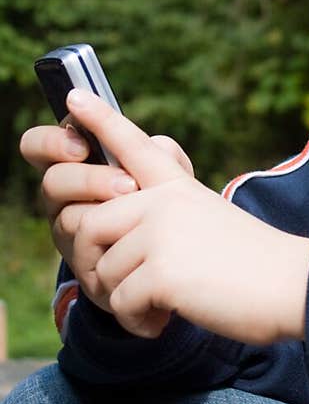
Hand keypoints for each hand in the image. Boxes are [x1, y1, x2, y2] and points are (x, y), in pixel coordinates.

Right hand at [20, 106, 193, 311]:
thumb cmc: (164, 197)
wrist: (176, 249)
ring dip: (107, 211)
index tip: (83, 147)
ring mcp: (69, 231)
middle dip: (89, 180)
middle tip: (127, 185)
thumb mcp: (167, 169)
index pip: (37, 146)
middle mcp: (63, 196)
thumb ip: (161, 152)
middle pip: (52, 181)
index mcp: (73, 163)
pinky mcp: (82, 262)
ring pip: (68, 217)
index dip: (51, 142)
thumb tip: (154, 143)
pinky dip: (114, 240)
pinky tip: (137, 237)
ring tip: (142, 210)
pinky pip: (85, 249)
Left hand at [22, 91, 308, 343]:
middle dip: (96, 267)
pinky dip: (136, 323)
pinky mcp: (161, 270)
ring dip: (122, 302)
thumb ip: (166, 218)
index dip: (101, 120)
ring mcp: (161, 233)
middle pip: (88, 225)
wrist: (292, 286)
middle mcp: (164, 202)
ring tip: (158, 309)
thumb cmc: (254, 265)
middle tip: (125, 292)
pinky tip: (163, 322)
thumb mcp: (209, 222)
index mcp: (178, 187)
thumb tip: (117, 241)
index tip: (74, 94)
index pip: (133, 145)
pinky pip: (119, 303)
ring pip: (102, 271)